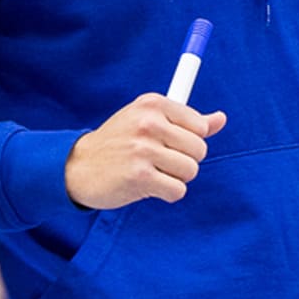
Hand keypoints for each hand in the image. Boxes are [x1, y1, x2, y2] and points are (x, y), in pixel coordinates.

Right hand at [65, 95, 227, 208]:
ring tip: (152, 173)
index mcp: (153, 104)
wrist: (77, 167)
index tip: (168, 144)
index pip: (200, 126)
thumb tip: (220, 119)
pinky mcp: (140, 176)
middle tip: (159, 161)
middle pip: (200, 150)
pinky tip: (148, 186)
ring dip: (175, 178)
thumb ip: (186, 121)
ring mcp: (143, 149)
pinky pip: (178, 190)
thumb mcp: (148, 121)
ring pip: (190, 171)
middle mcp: (149, 123)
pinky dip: (167, 193)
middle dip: (184, 161)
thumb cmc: (118, 143)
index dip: (189, 141)